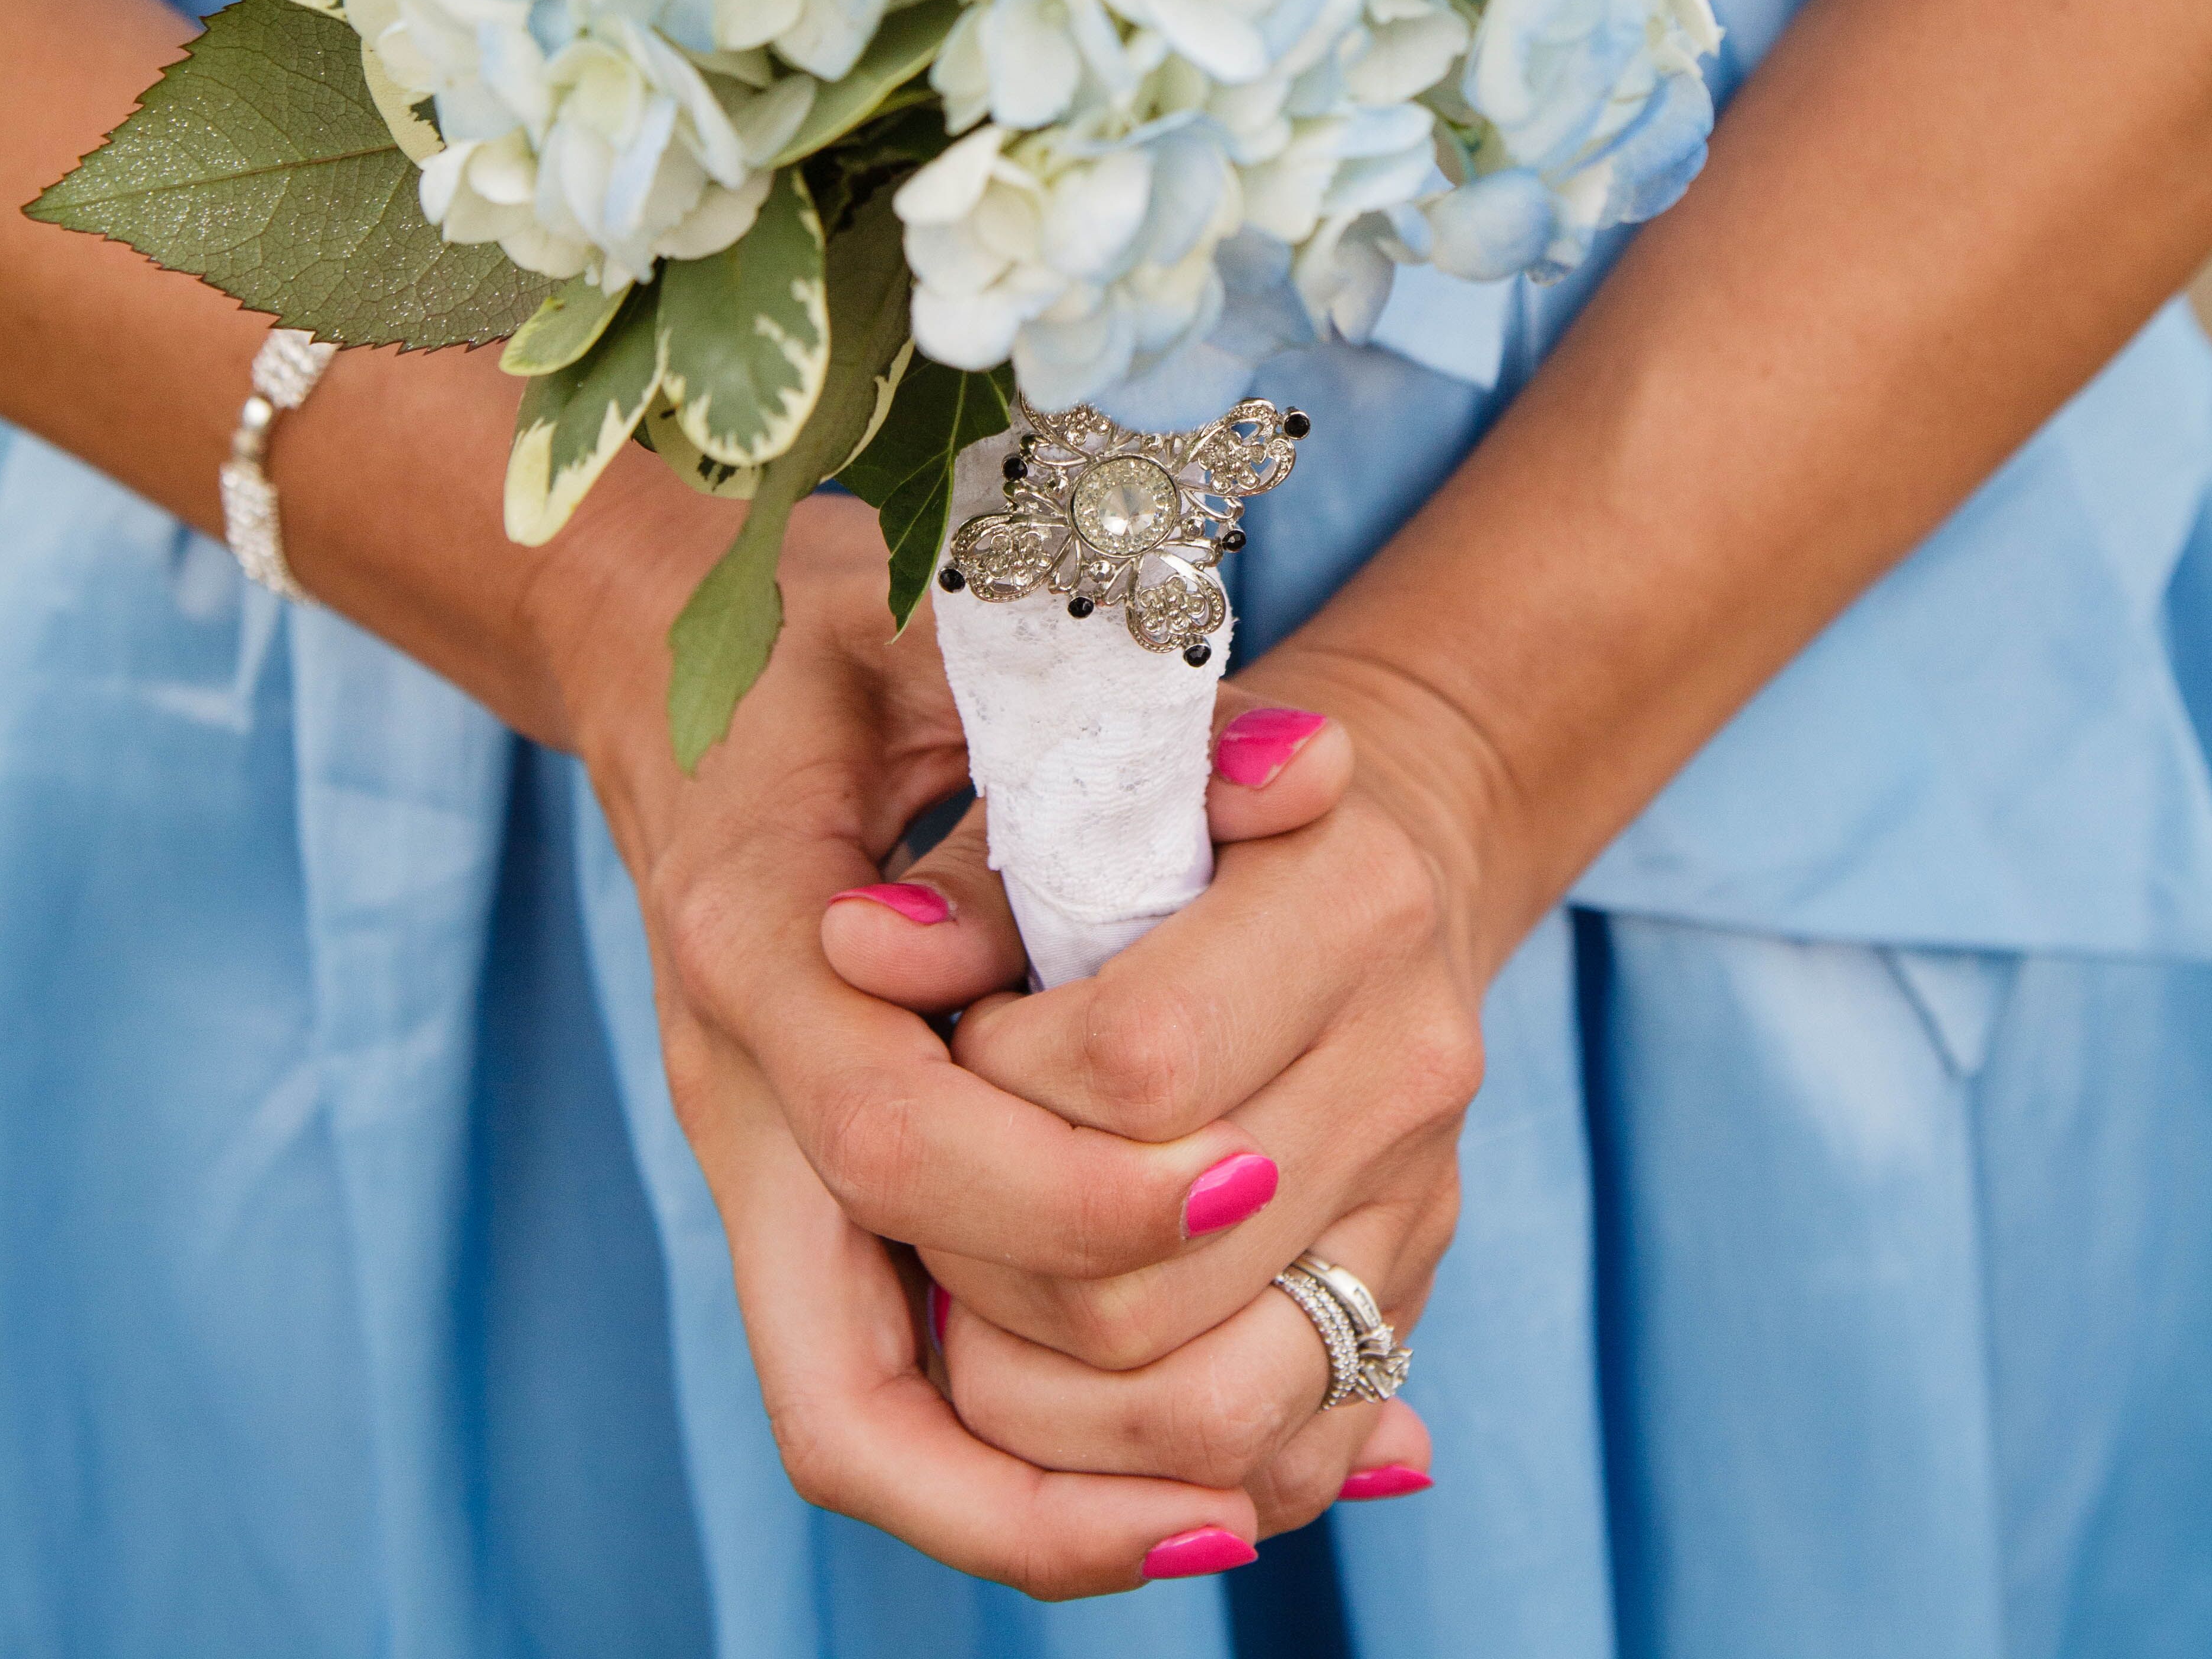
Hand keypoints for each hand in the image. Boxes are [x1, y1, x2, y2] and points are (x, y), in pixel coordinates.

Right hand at [534, 478, 1426, 1589]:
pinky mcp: (821, 1202)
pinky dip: (1044, 1474)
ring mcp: (772, 1166)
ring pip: (879, 1437)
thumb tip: (1315, 774)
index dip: (1069, 1183)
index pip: (893, 1139)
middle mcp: (741, 1090)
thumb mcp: (942, 601)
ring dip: (1066, 1504)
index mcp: (747, 935)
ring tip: (1274, 1498)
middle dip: (1078, 1411)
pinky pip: (913, 1405)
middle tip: (1289, 1381)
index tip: (1241, 1168)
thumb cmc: (822, 622)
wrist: (685, 655)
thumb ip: (1106, 684)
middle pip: (864, 1381)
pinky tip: (1233, 1474)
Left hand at [828, 637, 1495, 1535]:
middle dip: (986, 1259)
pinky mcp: (1404, 1305)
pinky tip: (1048, 1399)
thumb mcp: (1091, 799)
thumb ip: (983, 879)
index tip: (953, 1049)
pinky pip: (1269, 1458)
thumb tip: (858, 945)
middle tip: (928, 1198)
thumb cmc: (1189, 819)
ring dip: (1038, 1399)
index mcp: (1353, 897)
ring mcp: (1418, 1203)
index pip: (1135, 1064)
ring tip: (961, 1310)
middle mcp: (1409, 1062)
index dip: (996, 1086)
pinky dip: (1140, 1476)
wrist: (1369, 868)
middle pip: (1151, 1265)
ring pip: (1205, 1404)